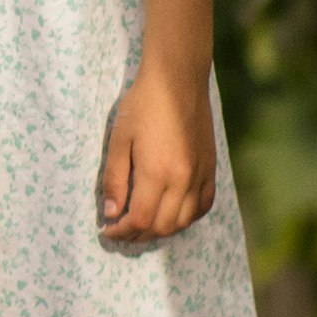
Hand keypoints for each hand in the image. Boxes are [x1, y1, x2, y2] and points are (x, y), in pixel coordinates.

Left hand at [97, 72, 215, 242]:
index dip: (121, 232)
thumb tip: (111, 213)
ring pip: (184, 221)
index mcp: (158, 172)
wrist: (178, 80)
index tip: (106, 230)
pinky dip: (186, 218)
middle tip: (119, 230)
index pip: (140, 220)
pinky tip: (170, 215)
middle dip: (138, 235)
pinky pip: (203, 206)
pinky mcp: (210, 169)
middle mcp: (183, 179)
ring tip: (140, 226)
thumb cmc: (143, 105)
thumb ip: (114, 179)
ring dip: (161, 231)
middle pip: (162, 226)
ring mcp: (201, 175)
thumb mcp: (119, 140)